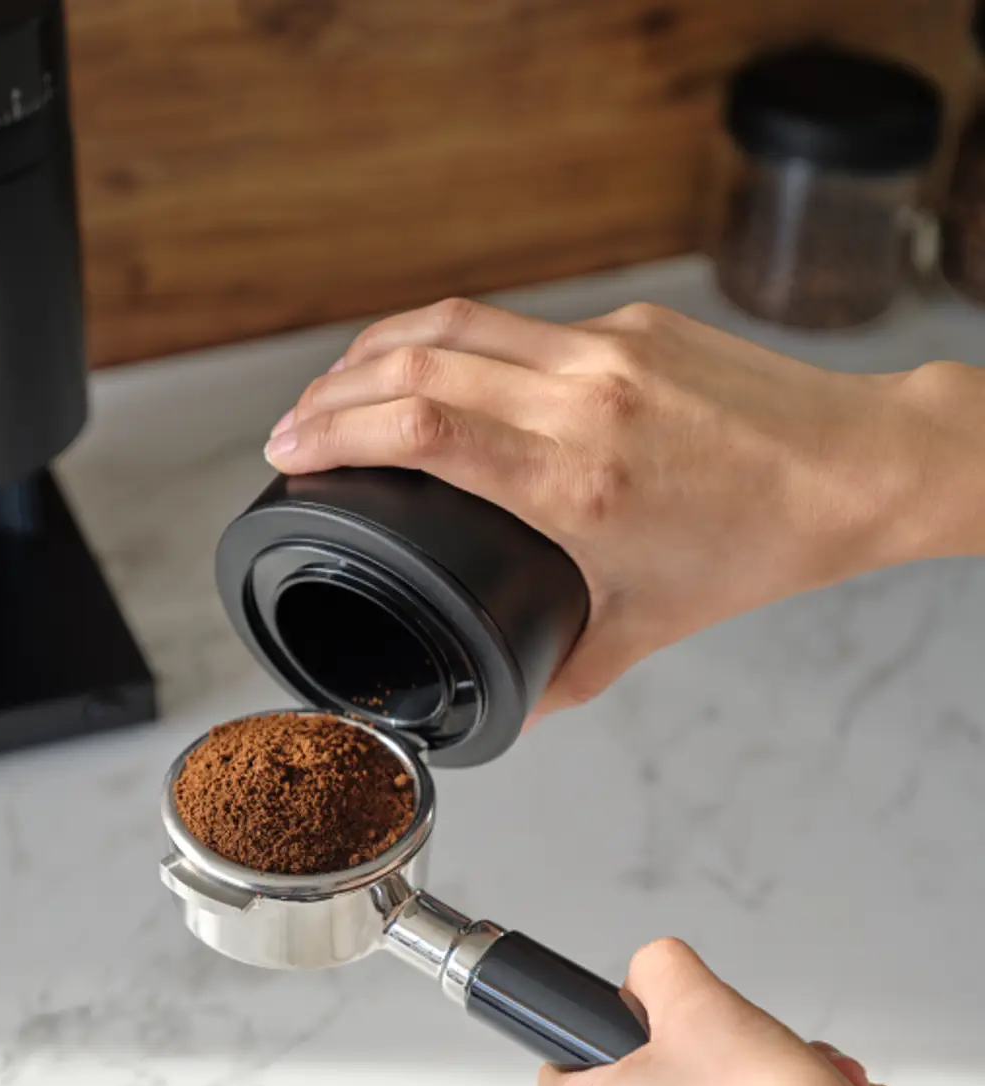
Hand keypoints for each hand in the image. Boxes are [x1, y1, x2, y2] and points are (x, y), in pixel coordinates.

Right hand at [266, 299, 984, 716]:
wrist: (855, 468)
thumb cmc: (759, 545)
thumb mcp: (646, 628)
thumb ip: (563, 673)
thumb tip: (510, 704)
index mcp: (576, 480)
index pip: (421, 428)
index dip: (334, 430)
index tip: (288, 450)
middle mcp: (583, 399)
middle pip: (416, 363)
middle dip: (331, 391)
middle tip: (292, 426)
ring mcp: (604, 349)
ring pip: (454, 322)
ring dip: (377, 350)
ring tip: (336, 386)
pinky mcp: (624, 324)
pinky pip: (511, 322)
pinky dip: (447, 342)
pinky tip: (427, 368)